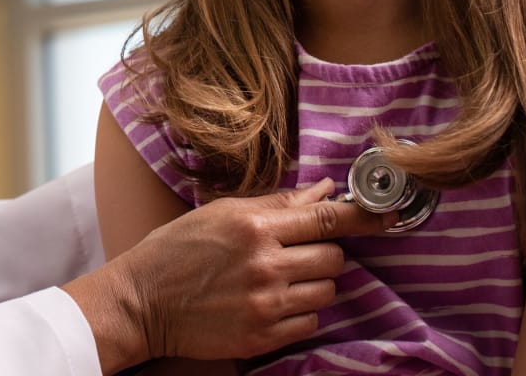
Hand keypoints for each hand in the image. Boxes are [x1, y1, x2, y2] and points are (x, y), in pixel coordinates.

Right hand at [65, 178, 393, 371]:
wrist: (141, 301)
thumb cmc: (176, 249)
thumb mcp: (221, 212)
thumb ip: (276, 203)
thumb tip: (324, 190)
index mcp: (254, 226)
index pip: (326, 219)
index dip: (363, 218)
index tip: (384, 215)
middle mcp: (265, 264)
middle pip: (334, 257)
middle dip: (323, 252)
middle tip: (297, 252)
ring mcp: (265, 303)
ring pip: (328, 291)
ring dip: (315, 283)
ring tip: (282, 278)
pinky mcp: (262, 336)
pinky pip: (311, 322)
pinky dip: (300, 312)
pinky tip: (272, 302)